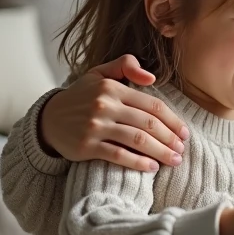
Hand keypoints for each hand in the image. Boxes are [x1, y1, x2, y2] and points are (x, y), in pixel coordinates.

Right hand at [38, 54, 189, 171]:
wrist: (48, 119)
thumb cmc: (81, 96)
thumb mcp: (99, 74)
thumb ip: (125, 66)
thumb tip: (152, 77)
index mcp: (112, 88)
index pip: (152, 105)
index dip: (172, 120)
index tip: (185, 133)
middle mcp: (104, 105)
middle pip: (148, 123)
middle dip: (170, 138)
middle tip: (182, 150)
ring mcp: (95, 126)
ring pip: (137, 139)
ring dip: (160, 152)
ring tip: (174, 160)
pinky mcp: (86, 146)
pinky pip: (118, 155)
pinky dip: (137, 162)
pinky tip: (151, 167)